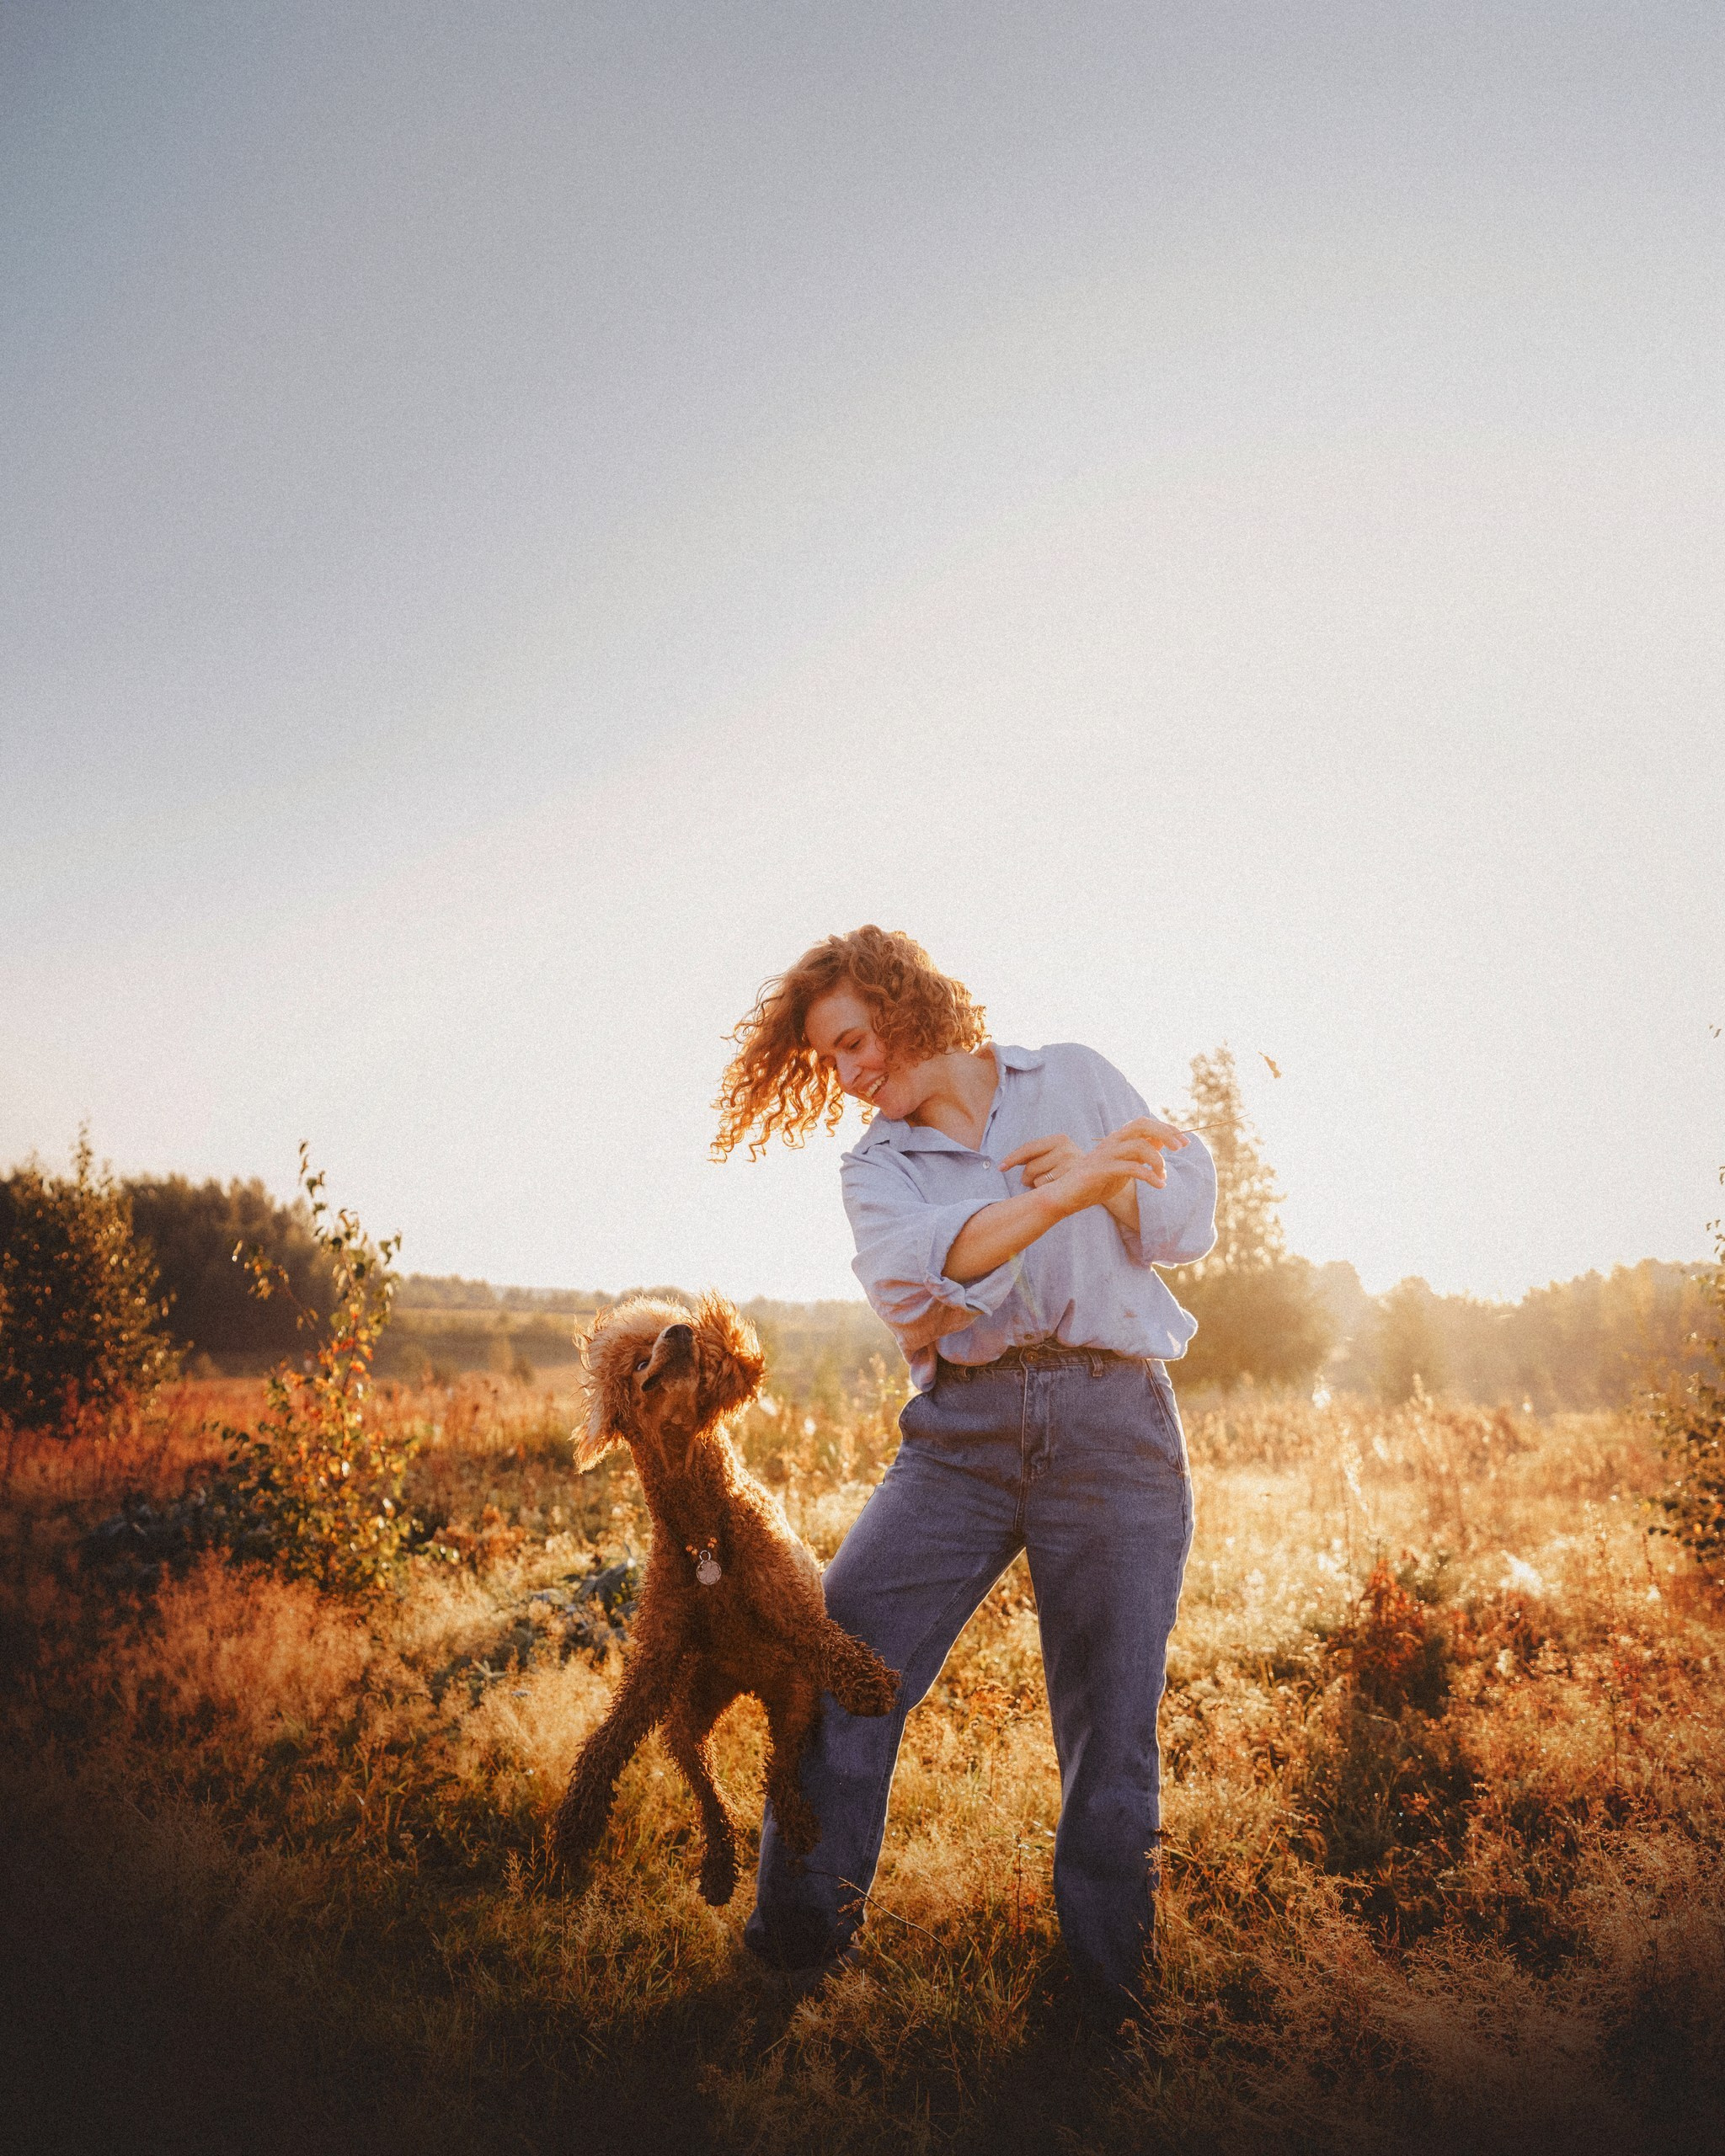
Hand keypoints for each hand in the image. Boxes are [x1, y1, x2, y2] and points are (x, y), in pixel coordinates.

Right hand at [999, 1116, 1186, 1210]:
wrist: (1065, 1197)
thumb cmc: (1094, 1183)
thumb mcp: (1122, 1167)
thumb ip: (1139, 1154)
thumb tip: (1162, 1142)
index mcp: (1117, 1139)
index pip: (1145, 1123)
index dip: (1166, 1129)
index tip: (1184, 1142)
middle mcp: (1111, 1142)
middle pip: (1142, 1125)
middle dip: (1166, 1133)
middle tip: (1181, 1148)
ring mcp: (1105, 1154)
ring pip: (1139, 1146)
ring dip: (1157, 1161)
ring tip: (1163, 1177)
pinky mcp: (1101, 1170)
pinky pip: (1131, 1168)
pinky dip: (1150, 1176)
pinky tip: (1159, 1185)